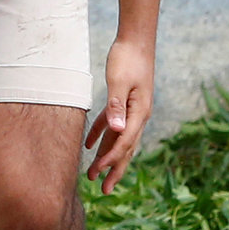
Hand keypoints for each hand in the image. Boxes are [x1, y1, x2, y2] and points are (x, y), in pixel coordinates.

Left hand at [84, 38, 153, 189]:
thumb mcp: (119, 82)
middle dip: (115, 170)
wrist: (136, 39)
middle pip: (126, 148)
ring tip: (93, 175)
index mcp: (140, 112)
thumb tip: (118, 130)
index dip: (111, 159)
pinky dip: (101, 135)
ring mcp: (133, 110)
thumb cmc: (127, 58)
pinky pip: (113, 124)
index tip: (97, 173)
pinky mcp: (124, 102)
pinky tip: (88, 146)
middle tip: (104, 190)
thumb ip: (117, 106)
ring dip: (107, 157)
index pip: (124, 142)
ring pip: (119, 139)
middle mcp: (139, 115)